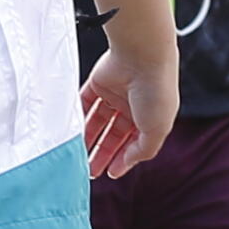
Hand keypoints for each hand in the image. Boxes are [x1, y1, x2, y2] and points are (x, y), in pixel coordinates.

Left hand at [81, 39, 177, 177]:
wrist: (143, 55)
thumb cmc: (156, 91)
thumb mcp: (157, 129)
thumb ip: (143, 150)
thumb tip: (127, 163)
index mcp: (151, 117)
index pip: (134, 143)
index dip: (123, 159)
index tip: (110, 173)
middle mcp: (133, 106)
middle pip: (114, 135)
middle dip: (102, 153)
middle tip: (90, 171)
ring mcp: (115, 94)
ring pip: (97, 121)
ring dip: (88, 138)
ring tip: (77, 156)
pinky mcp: (99, 83)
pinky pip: (85, 102)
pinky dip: (79, 116)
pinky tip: (72, 132)